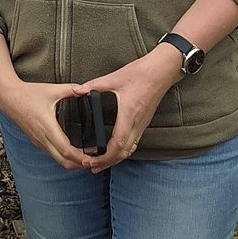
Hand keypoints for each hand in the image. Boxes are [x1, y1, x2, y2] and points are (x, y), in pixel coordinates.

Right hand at [0, 76, 90, 169]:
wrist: (8, 97)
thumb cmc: (28, 93)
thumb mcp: (51, 89)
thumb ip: (70, 89)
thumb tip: (85, 90)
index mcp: (47, 126)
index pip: (66, 150)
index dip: (80, 158)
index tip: (93, 158)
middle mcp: (43, 138)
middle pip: (63, 161)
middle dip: (80, 165)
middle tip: (95, 162)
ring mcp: (39, 141)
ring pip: (58, 160)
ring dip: (72, 163)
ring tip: (86, 158)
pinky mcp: (37, 141)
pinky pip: (52, 154)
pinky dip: (64, 158)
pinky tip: (72, 152)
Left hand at [73, 48, 183, 173]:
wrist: (161, 71)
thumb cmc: (139, 73)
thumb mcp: (113, 78)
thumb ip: (93, 85)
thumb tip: (76, 91)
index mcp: (128, 114)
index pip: (118, 144)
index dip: (105, 157)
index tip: (91, 160)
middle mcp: (136, 123)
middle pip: (123, 153)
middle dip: (107, 163)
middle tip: (91, 167)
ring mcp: (142, 125)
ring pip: (130, 150)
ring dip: (115, 159)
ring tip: (100, 163)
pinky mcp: (143, 123)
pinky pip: (134, 143)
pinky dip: (123, 151)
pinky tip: (114, 150)